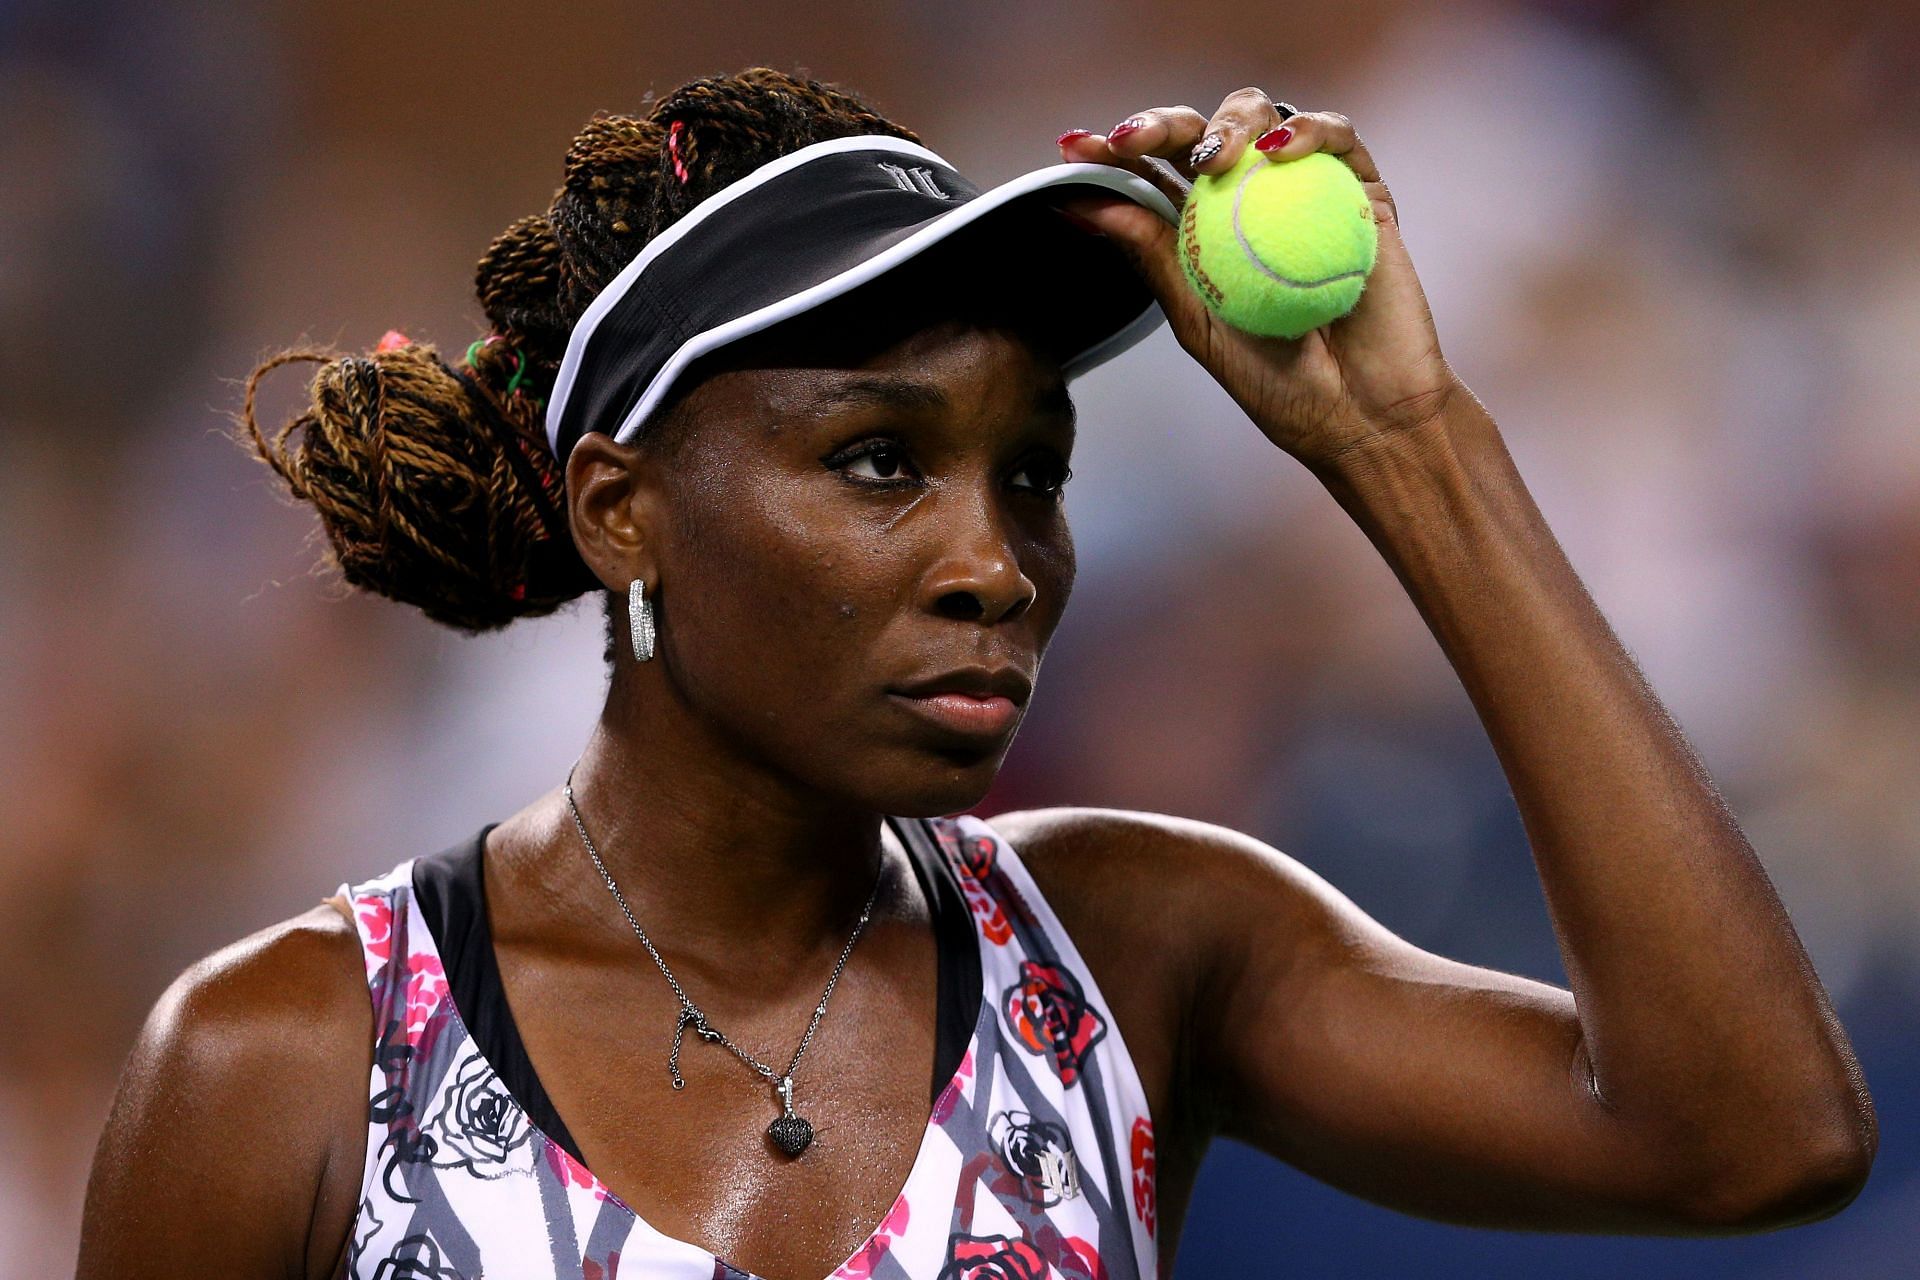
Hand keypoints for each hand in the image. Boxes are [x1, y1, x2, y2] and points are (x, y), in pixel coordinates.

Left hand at [1057, 90, 1463, 473]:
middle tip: (1135, 141)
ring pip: (1263, 119)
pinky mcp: (1360, 192)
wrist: (1359, 414)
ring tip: (1214, 157)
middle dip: (1162, 125)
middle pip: (1203, 133)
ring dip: (1230, 123)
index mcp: (1203, 231)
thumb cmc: (1280, 383)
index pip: (1155, 176)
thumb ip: (1153, 256)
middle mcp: (1250, 202)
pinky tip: (1277, 150)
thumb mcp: (1198, 320)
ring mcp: (1306, 191)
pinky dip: (1307, 131)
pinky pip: (1338, 140)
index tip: (1078, 148)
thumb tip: (1089, 204)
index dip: (1117, 153)